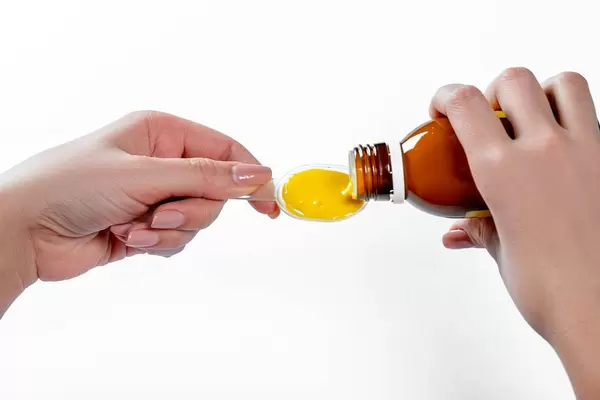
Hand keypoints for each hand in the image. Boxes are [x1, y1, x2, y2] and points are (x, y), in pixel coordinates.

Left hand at [0, 111, 278, 303]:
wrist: (25, 230)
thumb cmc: (70, 185)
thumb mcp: (146, 175)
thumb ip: (206, 177)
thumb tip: (256, 175)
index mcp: (162, 133)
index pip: (225, 151)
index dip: (250, 177)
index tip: (269, 204)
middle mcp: (162, 162)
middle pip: (214, 192)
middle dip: (190, 211)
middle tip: (162, 214)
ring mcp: (155, 195)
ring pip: (197, 220)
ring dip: (167, 230)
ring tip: (132, 226)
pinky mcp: (147, 225)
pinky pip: (177, 240)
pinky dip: (154, 243)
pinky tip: (124, 236)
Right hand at [434, 68, 599, 397]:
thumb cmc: (551, 291)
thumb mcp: (503, 254)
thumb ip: (483, 230)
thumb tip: (465, 229)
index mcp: (502, 171)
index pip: (465, 104)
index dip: (445, 96)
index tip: (441, 108)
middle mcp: (545, 150)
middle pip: (515, 80)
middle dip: (493, 90)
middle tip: (488, 116)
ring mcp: (586, 151)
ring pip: (565, 83)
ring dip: (543, 92)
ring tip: (532, 119)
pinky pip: (596, 118)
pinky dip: (577, 119)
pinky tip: (566, 151)